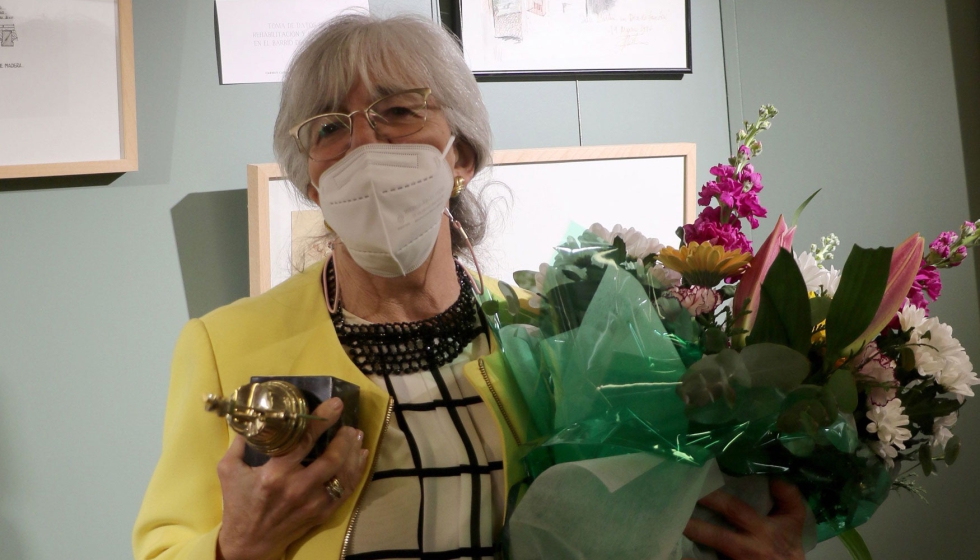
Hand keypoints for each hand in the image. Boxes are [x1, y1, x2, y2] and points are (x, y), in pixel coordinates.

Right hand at [215, 398, 367, 559]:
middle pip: (332, 459)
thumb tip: (251, 417)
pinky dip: (356, 472)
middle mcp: (298, 488)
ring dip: (354, 453)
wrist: (248, 543)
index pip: (304, 441)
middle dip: (345, 439)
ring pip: (343, 475)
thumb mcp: (229, 470)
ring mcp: (312, 503)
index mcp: (275, 474)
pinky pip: (346, 491)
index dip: (322, 420)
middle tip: (350, 425)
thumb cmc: (238, 504)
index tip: (336, 405)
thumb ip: (239, 443)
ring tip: (357, 436)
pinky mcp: (321, 513)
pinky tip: (360, 457)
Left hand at [683, 479, 805, 559]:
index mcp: (762, 529)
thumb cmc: (789, 543)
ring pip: (710, 559)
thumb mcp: (794, 518)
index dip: (714, 498)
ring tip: (668, 538)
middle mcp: (749, 548)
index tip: (694, 485)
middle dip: (695, 525)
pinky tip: (677, 556)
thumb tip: (774, 475)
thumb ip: (787, 495)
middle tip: (673, 510)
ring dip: (688, 552)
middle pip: (717, 536)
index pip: (735, 510)